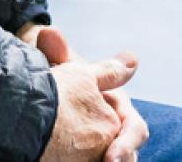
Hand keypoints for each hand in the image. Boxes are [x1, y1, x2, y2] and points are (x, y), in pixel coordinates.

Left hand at [23, 29, 145, 161]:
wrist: (52, 99)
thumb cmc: (65, 83)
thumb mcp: (64, 69)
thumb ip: (58, 53)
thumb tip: (47, 32)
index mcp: (120, 109)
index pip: (134, 129)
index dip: (125, 143)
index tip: (110, 158)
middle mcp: (120, 132)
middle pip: (129, 155)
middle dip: (121, 160)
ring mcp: (110, 149)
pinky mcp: (96, 157)